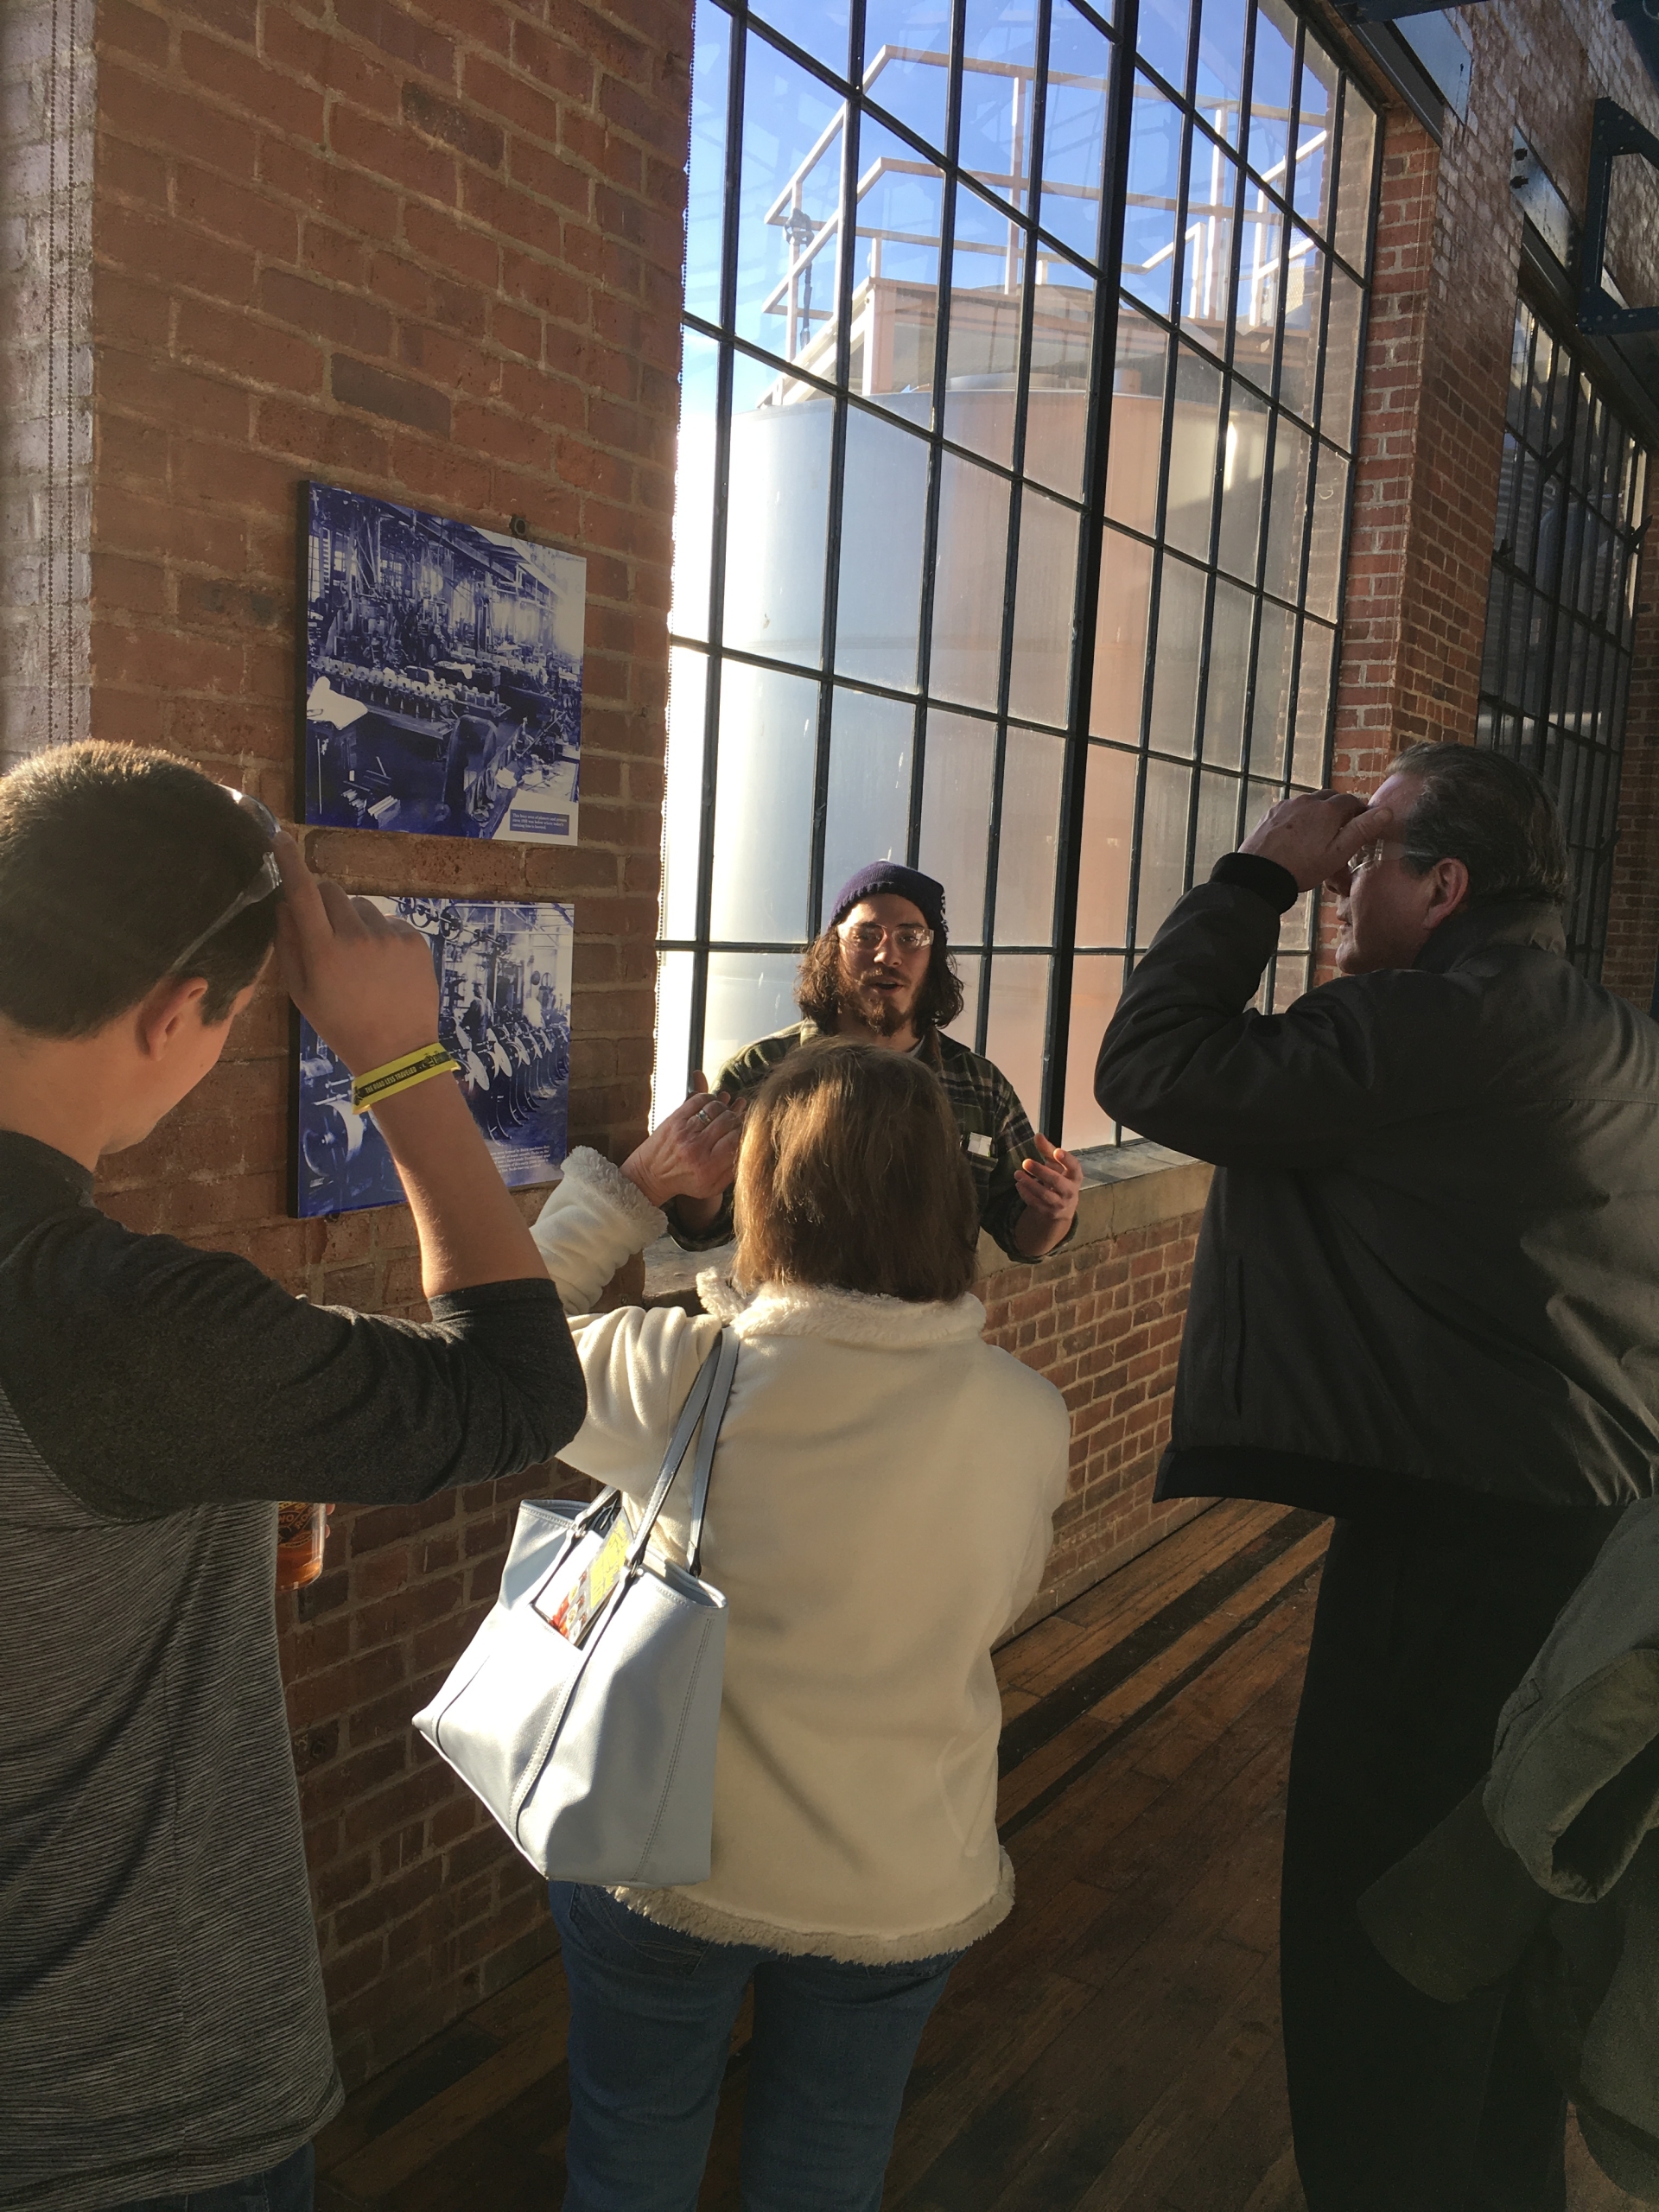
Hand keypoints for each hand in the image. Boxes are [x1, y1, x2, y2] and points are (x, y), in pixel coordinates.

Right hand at [273, 833, 439, 1073]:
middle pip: (332, 891)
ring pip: (362, 907)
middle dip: (324, 901)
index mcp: (323, 951)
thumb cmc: (341, 1025)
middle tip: (327, 931)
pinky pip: (389, 921)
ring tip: (362, 962)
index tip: (281, 838)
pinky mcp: (414, 939)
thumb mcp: (302, 993)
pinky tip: (384, 967)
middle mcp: (356, 936)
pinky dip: (381, 935)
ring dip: (355, 922)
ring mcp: (389, 936)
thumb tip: (284, 906)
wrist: (397, 1051)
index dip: (290, 863)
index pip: (302, 893)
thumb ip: (289, 945)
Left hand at [621, 1075, 745, 1209]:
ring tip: (724, 1117)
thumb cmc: (684, 1181)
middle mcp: (696, 1148)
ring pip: (716, 1108)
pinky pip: (700, 1099)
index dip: (745, 1133)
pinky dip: (711, 1100)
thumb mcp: (712, 1186)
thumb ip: (733, 1170)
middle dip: (736, 1120)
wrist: (650, 1174)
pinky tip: (712, 1108)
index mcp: (708, 1167)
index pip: (737, 1140)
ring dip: (724, 1109)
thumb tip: (750, 1149)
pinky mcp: (675, 1118)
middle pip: (729, 1121)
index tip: (745, 1133)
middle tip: (736, 1124)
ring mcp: (685, 1131)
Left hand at [1014, 1132, 1081, 1255]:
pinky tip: (1019, 1184)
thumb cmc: (1061, 1179)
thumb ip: (1048, 1150)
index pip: (1074, 1167)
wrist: (1064, 1207)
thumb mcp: (1057, 1164)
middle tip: (1026, 1162)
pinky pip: (1036, 1204)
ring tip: (1017, 1173)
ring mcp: (1060, 1203)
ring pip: (1044, 1195)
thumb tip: (1038, 1135)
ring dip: (1030, 1184)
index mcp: (1075, 1176)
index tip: (1057, 1151)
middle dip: (1041, 1171)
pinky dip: (1026, 1194)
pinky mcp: (1049, 1212)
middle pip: (1056, 1181)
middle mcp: (1070, 1191)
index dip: (1066, 1159)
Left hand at [1239, 790, 1394, 892]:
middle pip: (1330, 798)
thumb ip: (1361, 831)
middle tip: (1341, 829)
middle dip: (1339, 810)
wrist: (1260, 874)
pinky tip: (1297, 836)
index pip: (1351, 801)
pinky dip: (1300, 817)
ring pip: (1310, 803)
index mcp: (1327, 810)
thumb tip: (1385, 811)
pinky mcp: (1272, 813)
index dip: (1359, 811)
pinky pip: (1292, 810)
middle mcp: (1307, 801)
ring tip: (1319, 835)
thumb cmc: (1301, 867)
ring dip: (1318, 813)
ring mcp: (1287, 805)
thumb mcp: (1337, 854)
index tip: (1362, 824)